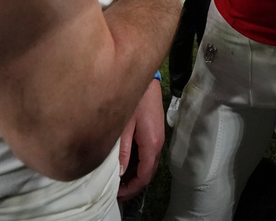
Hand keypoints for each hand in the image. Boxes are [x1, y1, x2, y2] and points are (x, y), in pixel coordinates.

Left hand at [117, 79, 164, 201]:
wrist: (146, 82)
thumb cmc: (135, 101)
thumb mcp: (124, 127)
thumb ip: (122, 151)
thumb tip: (120, 173)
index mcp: (151, 144)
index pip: (144, 175)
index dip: (132, 188)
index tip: (118, 193)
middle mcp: (158, 143)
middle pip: (149, 172)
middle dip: (134, 184)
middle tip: (117, 191)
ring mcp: (158, 138)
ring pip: (149, 164)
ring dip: (136, 174)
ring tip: (119, 180)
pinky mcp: (155, 132)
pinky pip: (148, 154)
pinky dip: (139, 164)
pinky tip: (126, 164)